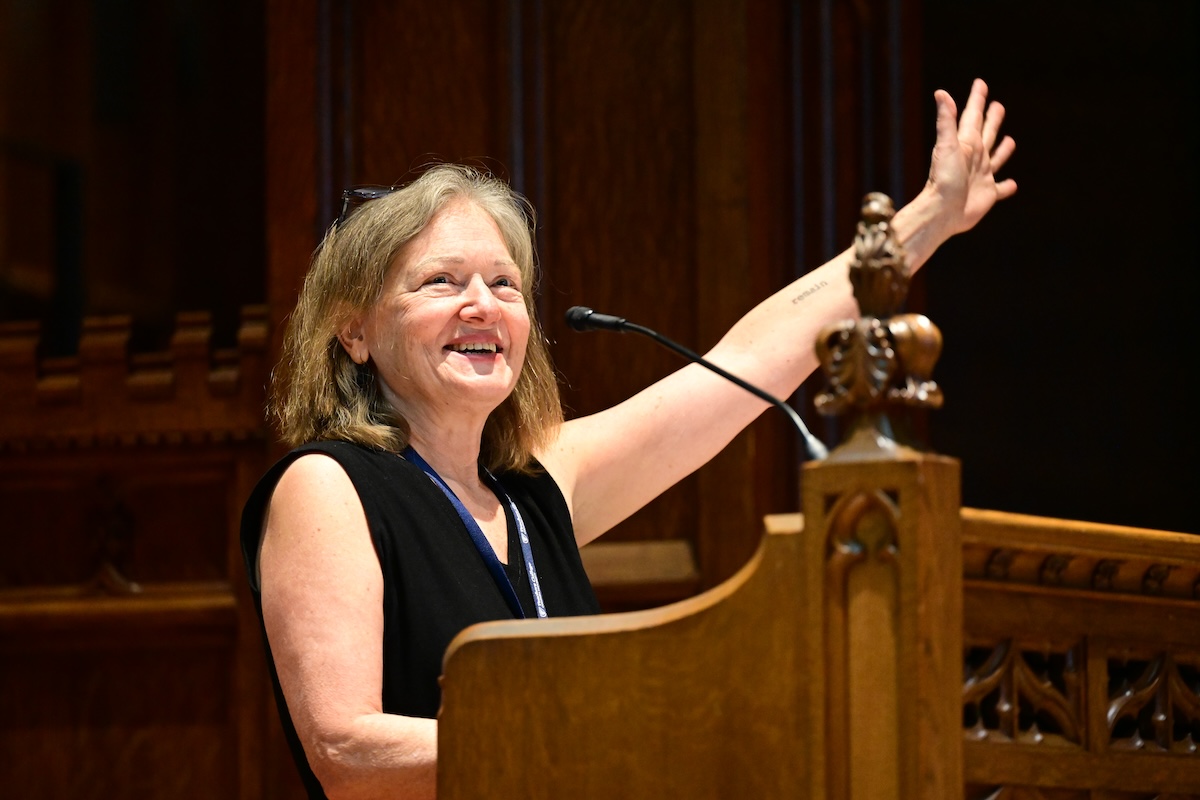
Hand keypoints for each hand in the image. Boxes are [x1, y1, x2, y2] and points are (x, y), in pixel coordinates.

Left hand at [926, 78, 1016, 236]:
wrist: (942, 212)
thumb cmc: (943, 179)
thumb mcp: (946, 146)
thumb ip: (946, 120)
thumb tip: (941, 93)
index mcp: (966, 144)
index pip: (972, 116)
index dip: (977, 100)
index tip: (980, 83)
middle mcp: (974, 158)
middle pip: (987, 134)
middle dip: (991, 120)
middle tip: (998, 105)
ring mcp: (981, 176)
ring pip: (995, 158)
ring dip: (1002, 150)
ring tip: (1009, 140)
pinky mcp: (987, 194)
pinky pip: (1000, 188)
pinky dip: (1007, 186)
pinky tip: (1013, 184)